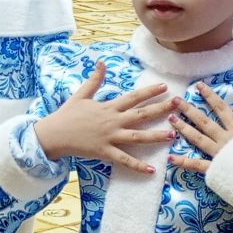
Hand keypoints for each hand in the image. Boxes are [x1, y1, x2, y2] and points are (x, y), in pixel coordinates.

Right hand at [31, 60, 169, 174]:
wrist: (53, 134)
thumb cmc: (67, 115)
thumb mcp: (81, 94)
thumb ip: (95, 80)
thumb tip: (102, 62)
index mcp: (108, 107)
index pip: (134, 97)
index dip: (150, 92)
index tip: (165, 87)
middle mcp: (113, 121)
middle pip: (141, 115)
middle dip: (161, 110)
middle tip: (178, 106)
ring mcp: (110, 137)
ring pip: (137, 137)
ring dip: (155, 136)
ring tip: (173, 135)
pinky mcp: (104, 152)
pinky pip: (124, 160)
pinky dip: (137, 165)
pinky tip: (151, 170)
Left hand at [170, 84, 232, 173]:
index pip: (221, 109)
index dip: (210, 96)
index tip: (198, 86)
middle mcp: (225, 139)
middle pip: (204, 122)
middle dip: (189, 110)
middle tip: (175, 100)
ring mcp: (218, 154)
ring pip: (198, 139)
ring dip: (184, 128)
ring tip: (171, 119)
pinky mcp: (216, 170)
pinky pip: (197, 165)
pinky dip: (183, 162)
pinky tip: (170, 158)